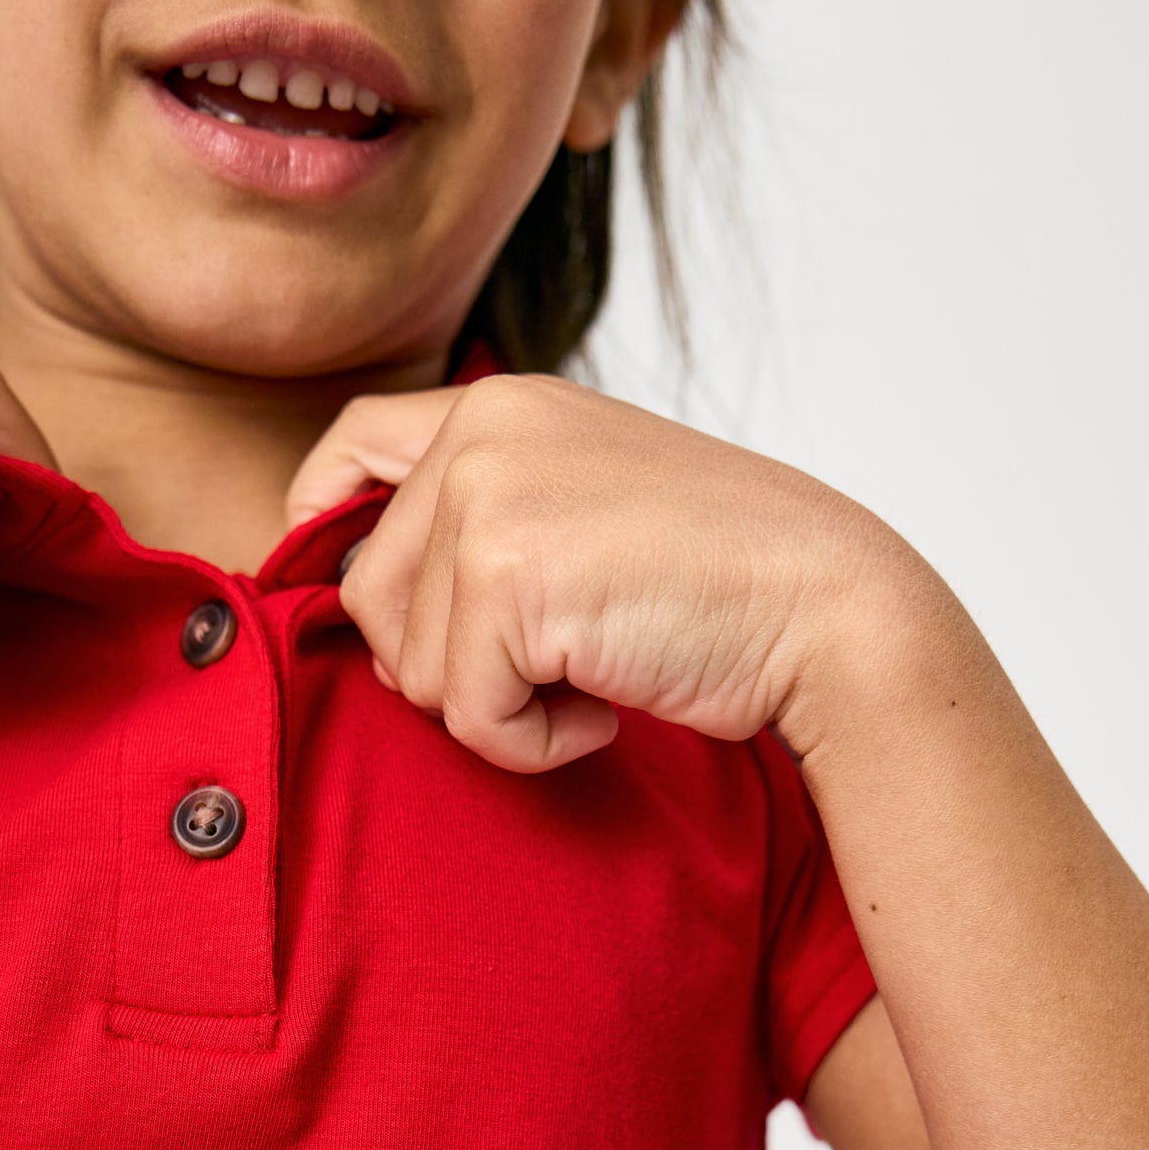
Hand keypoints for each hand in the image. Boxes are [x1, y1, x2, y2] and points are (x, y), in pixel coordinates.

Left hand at [285, 372, 913, 773]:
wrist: (832, 607)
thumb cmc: (715, 577)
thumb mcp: (581, 509)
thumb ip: (477, 520)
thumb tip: (359, 603)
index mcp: (497, 407)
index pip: (350, 443)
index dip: (317, 517)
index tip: (324, 576)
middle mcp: (480, 434)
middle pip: (367, 591)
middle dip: (440, 661)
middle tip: (549, 664)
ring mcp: (489, 499)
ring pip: (409, 665)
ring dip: (496, 704)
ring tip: (594, 670)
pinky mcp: (509, 578)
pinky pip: (468, 715)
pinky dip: (533, 742)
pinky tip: (608, 706)